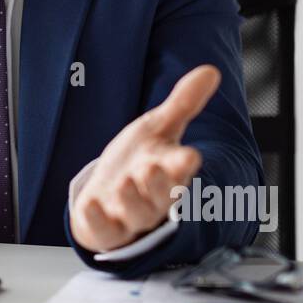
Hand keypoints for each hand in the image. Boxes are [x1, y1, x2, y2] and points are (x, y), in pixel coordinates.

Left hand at [69, 65, 217, 253]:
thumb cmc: (138, 162)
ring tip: (126, 183)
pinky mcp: (107, 230)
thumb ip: (183, 103)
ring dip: (132, 200)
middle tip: (152, 168)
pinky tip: (91, 205)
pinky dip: (98, 221)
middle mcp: (153, 196)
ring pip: (138, 214)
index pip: (180, 168)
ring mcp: (131, 216)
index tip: (190, 155)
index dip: (184, 163)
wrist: (110, 194)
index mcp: (169, 171)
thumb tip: (210, 71)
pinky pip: (106, 232)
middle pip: (163, 195)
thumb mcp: (157, 128)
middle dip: (160, 184)